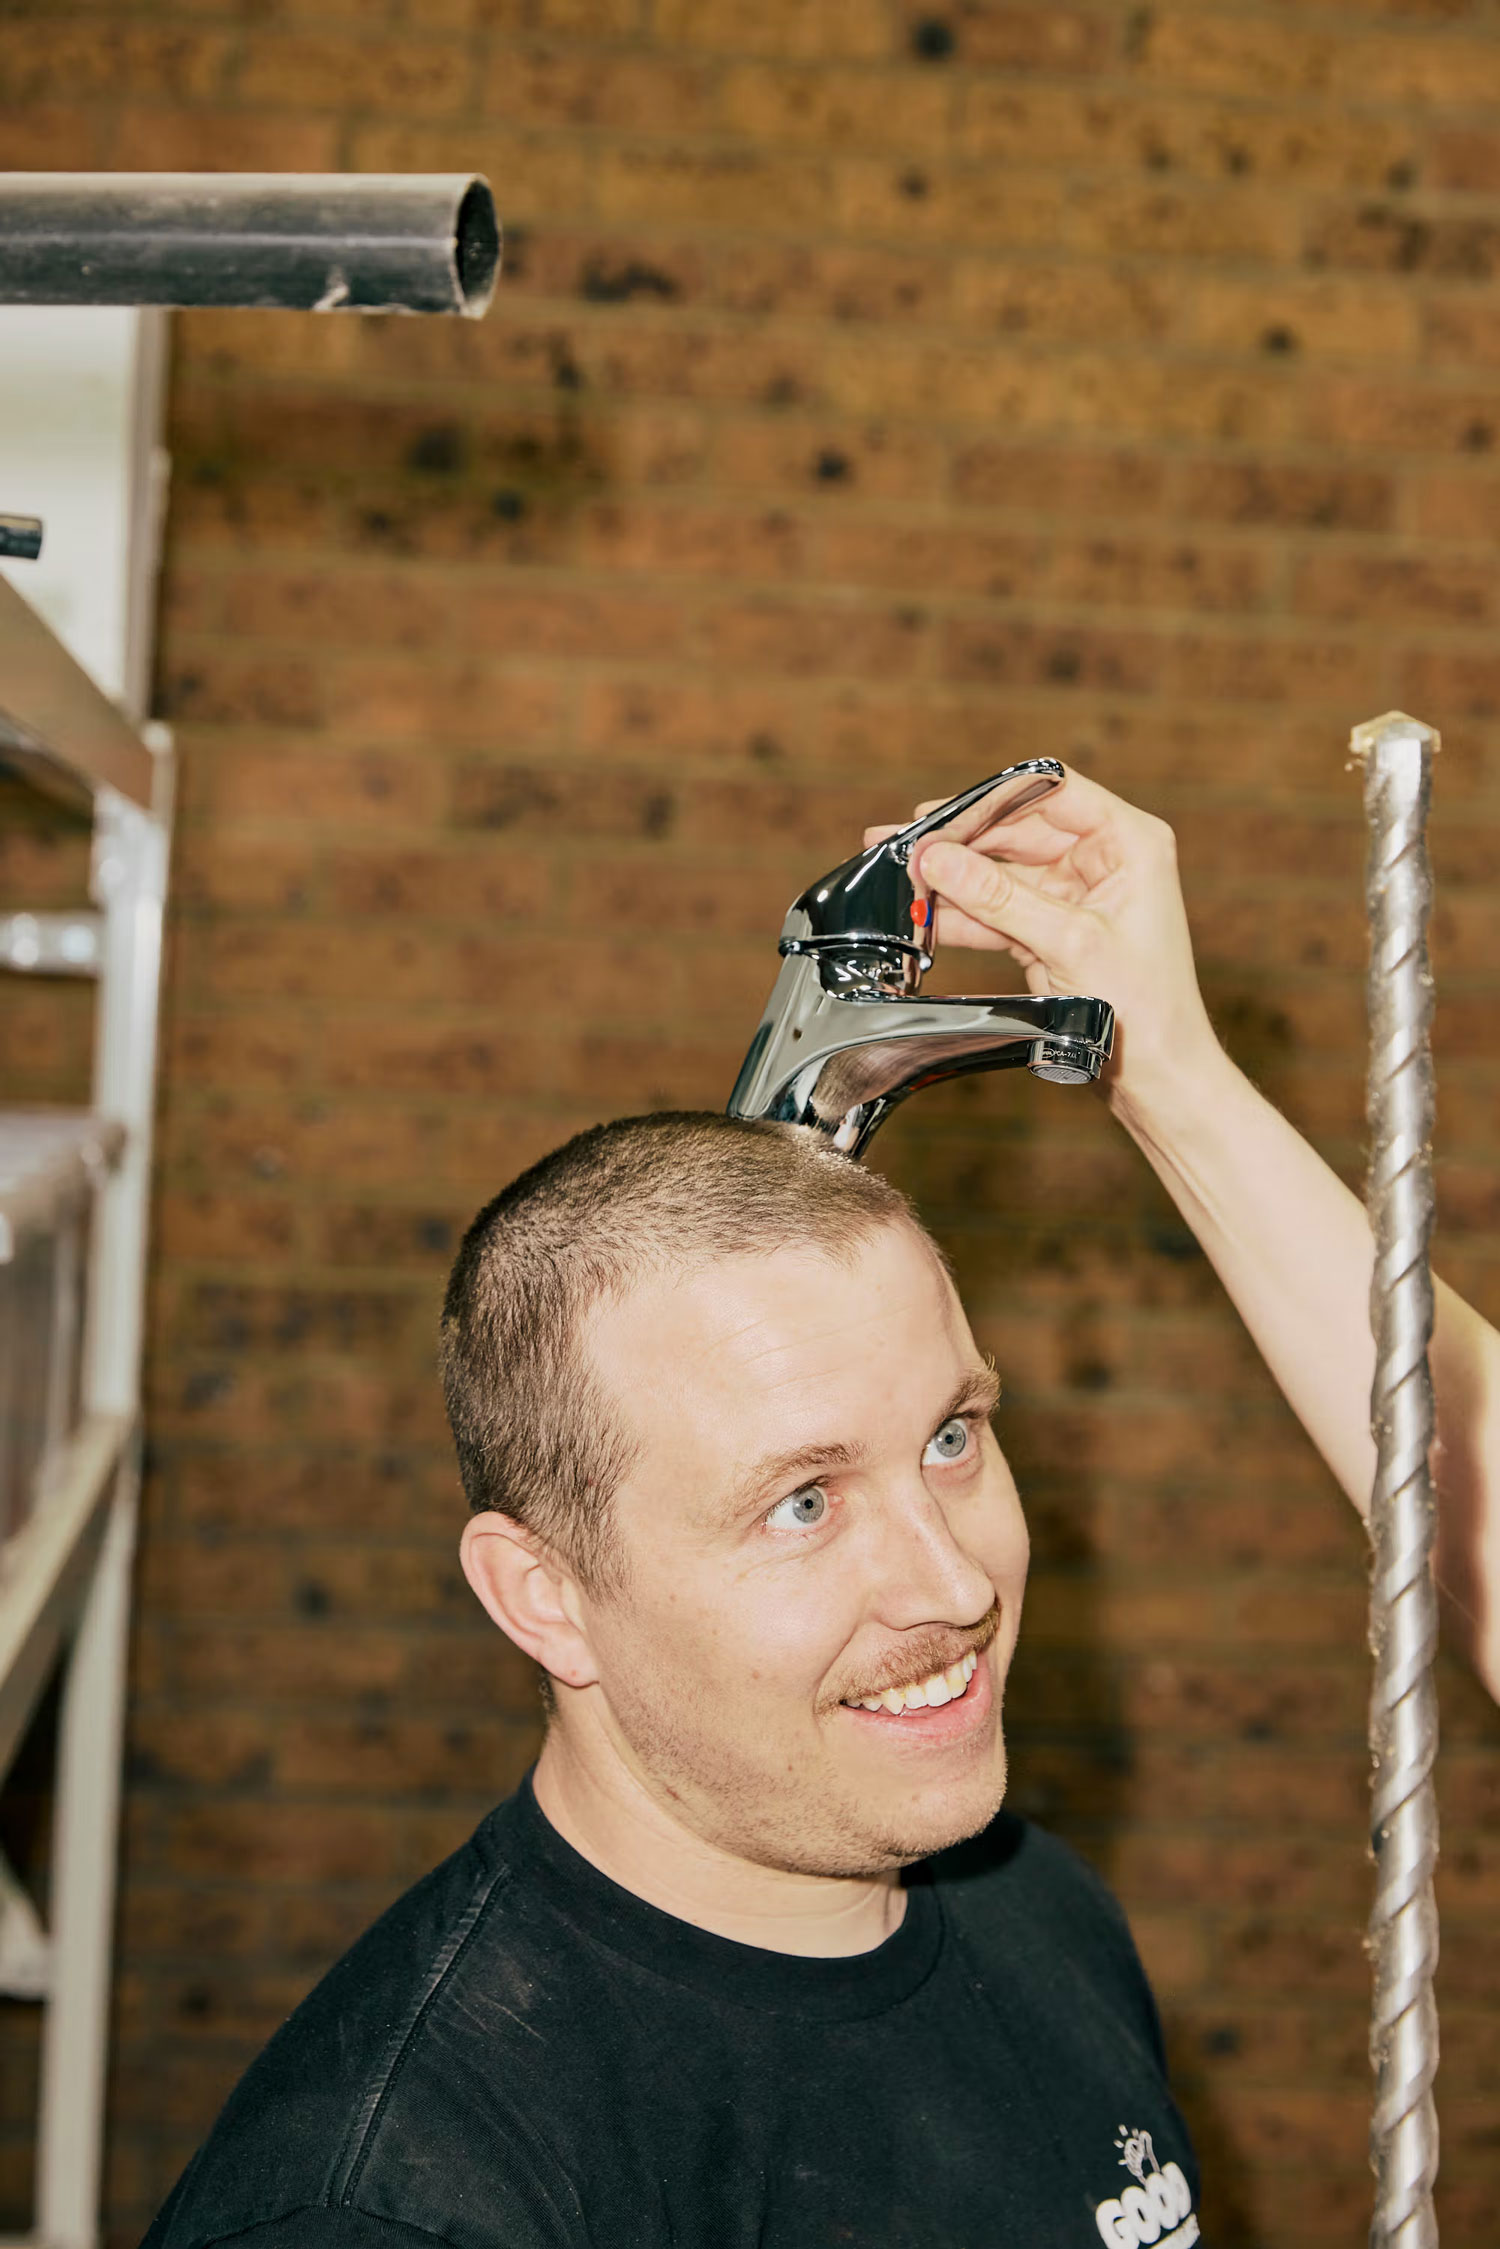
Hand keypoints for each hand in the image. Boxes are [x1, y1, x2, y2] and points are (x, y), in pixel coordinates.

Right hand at [863, 766, 1221, 1114]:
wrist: (1157, 1075)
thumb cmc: (1144, 1006)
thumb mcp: (1069, 942)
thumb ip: (999, 898)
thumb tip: (936, 859)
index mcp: (1128, 841)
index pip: (1051, 791)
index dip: (991, 798)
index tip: (939, 815)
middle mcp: (1104, 858)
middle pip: (1016, 829)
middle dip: (957, 840)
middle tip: (898, 843)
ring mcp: (1076, 893)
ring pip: (1000, 872)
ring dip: (951, 879)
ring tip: (896, 878)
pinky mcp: (1053, 928)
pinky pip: (998, 910)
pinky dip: (962, 916)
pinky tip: (922, 918)